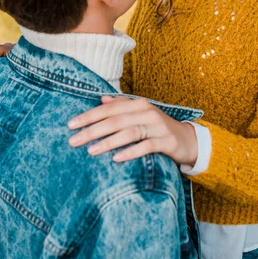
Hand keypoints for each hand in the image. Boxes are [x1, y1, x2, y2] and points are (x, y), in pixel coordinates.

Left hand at [67, 96, 197, 165]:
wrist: (187, 139)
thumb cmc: (158, 127)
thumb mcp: (140, 114)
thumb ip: (122, 106)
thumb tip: (101, 99)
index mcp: (138, 104)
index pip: (108, 109)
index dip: (89, 116)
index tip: (70, 125)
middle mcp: (147, 112)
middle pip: (115, 121)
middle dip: (92, 130)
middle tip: (73, 141)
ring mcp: (157, 126)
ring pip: (128, 132)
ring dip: (107, 142)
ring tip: (90, 151)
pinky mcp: (166, 142)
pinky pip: (146, 146)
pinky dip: (130, 152)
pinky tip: (116, 159)